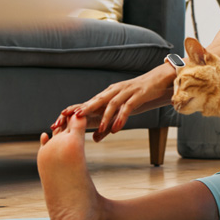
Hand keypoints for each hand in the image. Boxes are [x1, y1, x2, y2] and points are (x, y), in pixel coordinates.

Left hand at [52, 63, 176, 141]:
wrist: (159, 80)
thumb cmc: (139, 96)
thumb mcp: (122, 108)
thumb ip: (109, 123)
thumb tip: (94, 139)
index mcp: (108, 93)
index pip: (89, 102)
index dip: (75, 109)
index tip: (59, 118)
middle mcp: (115, 90)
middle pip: (97, 100)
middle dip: (84, 109)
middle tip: (72, 119)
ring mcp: (127, 91)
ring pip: (112, 104)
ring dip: (106, 117)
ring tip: (100, 129)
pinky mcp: (138, 95)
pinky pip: (128, 107)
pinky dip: (122, 117)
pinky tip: (117, 127)